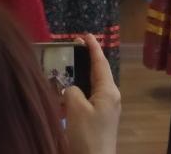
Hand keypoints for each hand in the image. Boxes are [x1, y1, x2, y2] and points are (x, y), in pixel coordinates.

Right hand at [62, 34, 120, 153]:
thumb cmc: (87, 136)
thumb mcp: (75, 108)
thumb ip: (72, 91)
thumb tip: (71, 89)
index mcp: (108, 91)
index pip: (100, 62)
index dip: (93, 47)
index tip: (85, 35)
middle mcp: (110, 98)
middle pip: (96, 74)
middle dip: (83, 62)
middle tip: (69, 50)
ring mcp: (104, 111)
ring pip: (89, 88)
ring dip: (76, 80)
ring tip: (61, 72)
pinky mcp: (97, 122)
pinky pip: (85, 102)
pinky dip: (74, 96)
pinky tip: (60, 97)